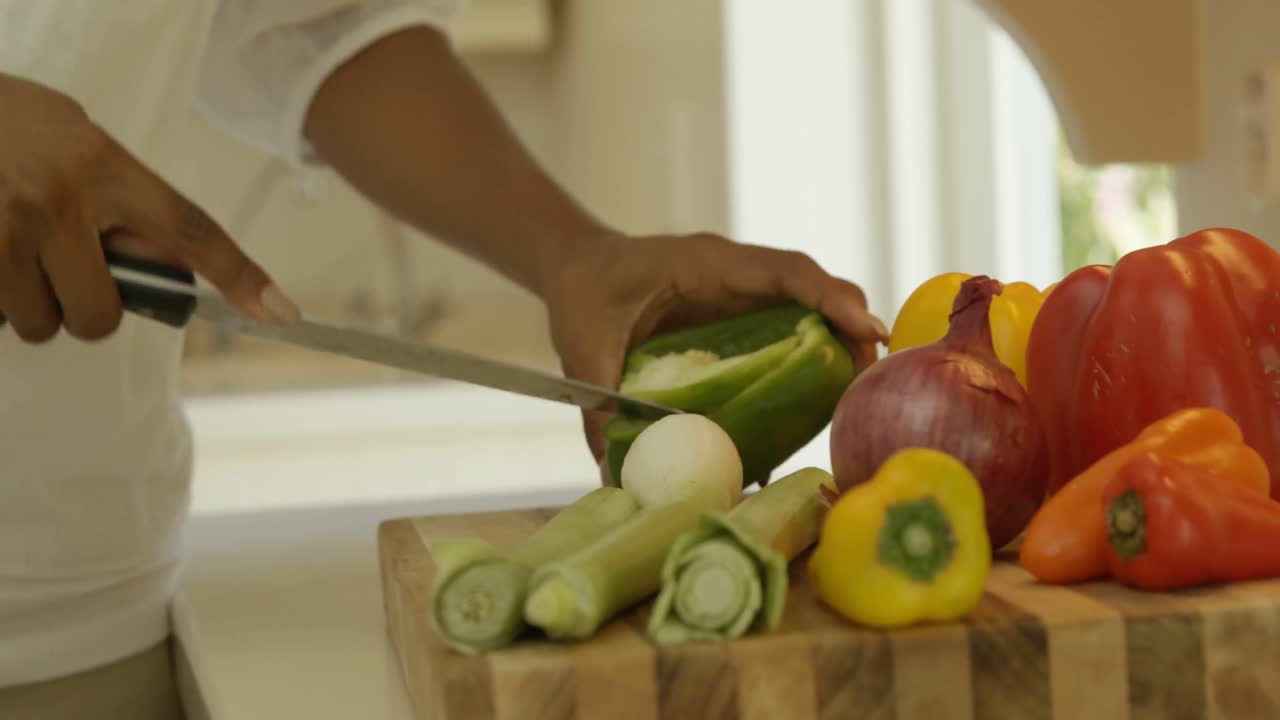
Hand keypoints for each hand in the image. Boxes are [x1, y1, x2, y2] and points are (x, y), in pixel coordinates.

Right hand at [0, 73, 297, 342]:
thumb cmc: (15, 126)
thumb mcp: (83, 145)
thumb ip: (126, 202)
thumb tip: (167, 269)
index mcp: (104, 169)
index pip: (189, 230)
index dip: (238, 275)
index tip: (281, 311)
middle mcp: (57, 203)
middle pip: (99, 315)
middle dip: (87, 309)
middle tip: (66, 273)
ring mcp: (3, 232)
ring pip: (39, 324)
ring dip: (31, 305)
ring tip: (16, 254)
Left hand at [543, 232, 888, 480]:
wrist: (577, 267)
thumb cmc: (584, 291)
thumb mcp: (585, 344)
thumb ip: (600, 401)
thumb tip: (614, 471)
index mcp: (707, 264)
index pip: (784, 270)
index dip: (830, 297)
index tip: (866, 330)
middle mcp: (736, 276)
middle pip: (813, 292)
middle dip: (849, 329)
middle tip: (873, 378)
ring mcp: (742, 296)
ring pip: (808, 313)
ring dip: (836, 349)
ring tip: (856, 399)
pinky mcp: (738, 320)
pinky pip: (785, 335)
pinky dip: (806, 366)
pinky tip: (809, 414)